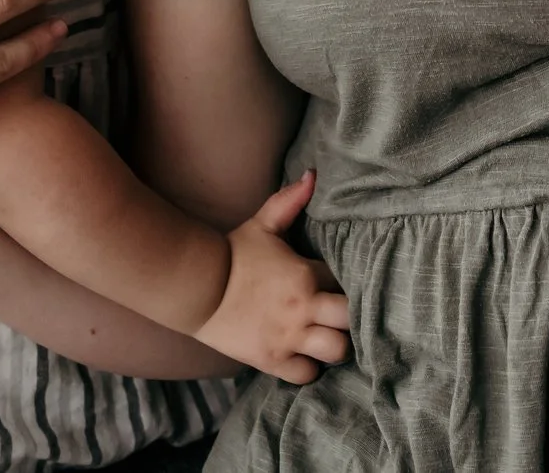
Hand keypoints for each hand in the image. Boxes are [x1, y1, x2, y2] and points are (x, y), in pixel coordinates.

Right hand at [192, 173, 352, 383]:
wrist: (197, 286)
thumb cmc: (233, 253)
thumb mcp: (262, 223)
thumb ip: (290, 201)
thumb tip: (314, 175)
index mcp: (305, 274)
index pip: (346, 282)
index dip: (345, 284)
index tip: (337, 285)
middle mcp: (303, 308)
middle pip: (350, 321)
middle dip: (349, 319)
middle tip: (340, 316)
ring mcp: (289, 337)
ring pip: (336, 351)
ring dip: (334, 346)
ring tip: (326, 338)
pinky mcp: (273, 360)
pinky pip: (307, 374)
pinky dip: (309, 368)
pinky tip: (304, 356)